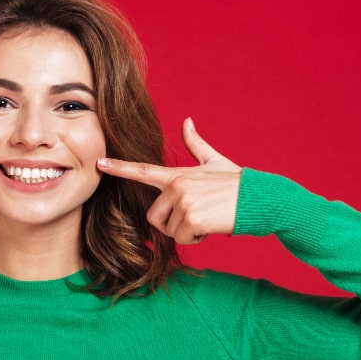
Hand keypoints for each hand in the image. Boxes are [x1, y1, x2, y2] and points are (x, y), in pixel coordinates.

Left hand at [97, 118, 241, 243]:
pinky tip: (212, 225)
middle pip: (154, 217)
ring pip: (169, 230)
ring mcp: (183, 201)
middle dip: (173, 224)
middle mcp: (176, 185)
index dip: (119, 168)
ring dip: (188, 232)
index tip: (99, 164)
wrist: (261, 197)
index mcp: (177, 175)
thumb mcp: (214, 162)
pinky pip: (183, 238)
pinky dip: (197, 238)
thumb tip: (187, 121)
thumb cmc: (237, 183)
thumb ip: (196, 145)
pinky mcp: (191, 217)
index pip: (143, 170)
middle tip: (198, 215)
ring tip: (208, 217)